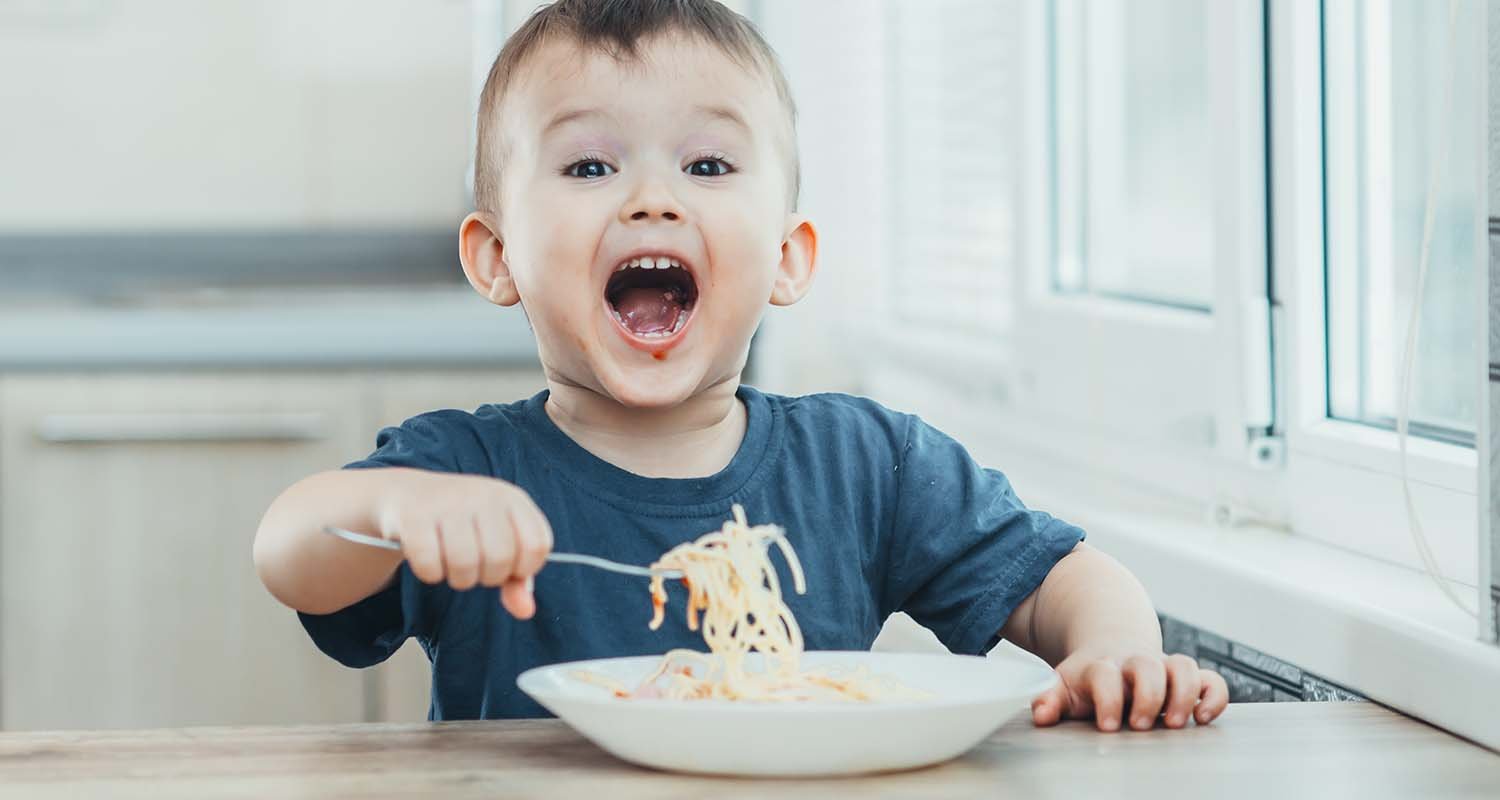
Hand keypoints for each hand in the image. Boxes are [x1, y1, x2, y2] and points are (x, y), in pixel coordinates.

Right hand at [376, 471, 552, 618]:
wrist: (407, 495)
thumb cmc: (460, 525)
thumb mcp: (496, 542)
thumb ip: (516, 578)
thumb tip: (526, 610)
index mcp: (512, 499)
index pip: (537, 545)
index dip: (523, 569)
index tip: (508, 568)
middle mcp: (483, 495)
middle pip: (501, 558)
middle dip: (488, 578)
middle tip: (475, 567)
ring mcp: (448, 503)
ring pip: (465, 563)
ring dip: (459, 579)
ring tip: (453, 566)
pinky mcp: (415, 515)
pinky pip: (430, 564)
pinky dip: (430, 574)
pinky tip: (430, 560)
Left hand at [1030, 646, 1228, 731]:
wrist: (1111, 649)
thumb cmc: (1088, 679)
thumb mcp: (1064, 686)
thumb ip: (1050, 699)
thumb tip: (1041, 715)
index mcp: (1101, 665)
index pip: (1104, 673)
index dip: (1108, 698)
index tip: (1106, 725)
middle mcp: (1135, 663)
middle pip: (1147, 666)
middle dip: (1148, 696)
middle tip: (1139, 725)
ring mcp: (1163, 667)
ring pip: (1183, 666)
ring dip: (1183, 694)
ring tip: (1175, 723)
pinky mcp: (1187, 677)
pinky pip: (1211, 679)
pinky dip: (1214, 696)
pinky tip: (1204, 718)